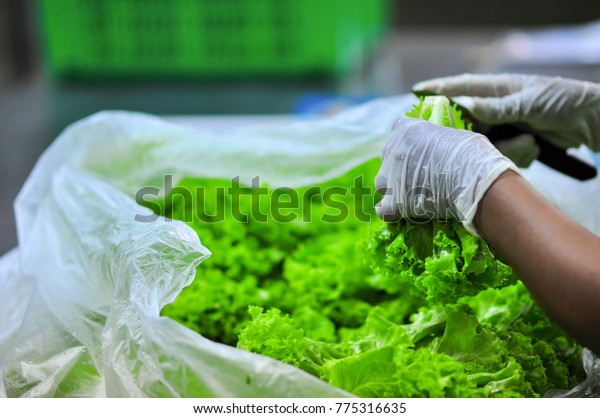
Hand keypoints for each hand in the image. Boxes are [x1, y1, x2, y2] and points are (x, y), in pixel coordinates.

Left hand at [375, 116, 516, 234]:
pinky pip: (383, 209)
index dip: (408, 141)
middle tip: (419, 174)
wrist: (472, 181)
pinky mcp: (393, 201)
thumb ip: (437, 139)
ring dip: (393, 188)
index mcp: (406, 130)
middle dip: (400, 165)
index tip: (418, 149)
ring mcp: (389, 177)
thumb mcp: (453, 135)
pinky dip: (390, 212)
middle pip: (388, 157)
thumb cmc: (471, 155)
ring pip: (383, 183)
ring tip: (411, 195)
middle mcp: (393, 151)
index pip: (397, 129)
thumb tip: (439, 143)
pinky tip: (398, 212)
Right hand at [413, 73, 599, 152]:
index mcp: (497, 89)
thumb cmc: (562, 100)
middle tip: (467, 145)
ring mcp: (504, 126)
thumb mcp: (530, 102)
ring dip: (505, 149)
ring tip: (529, 143)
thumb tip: (465, 104)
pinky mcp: (513, 142)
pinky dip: (516, 155)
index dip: (437, 89)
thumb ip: (497, 106)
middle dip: (469, 137)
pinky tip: (534, 149)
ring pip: (483, 144)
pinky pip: (499, 154)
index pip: (460, 87)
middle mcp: (495, 107)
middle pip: (466, 123)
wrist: (591, 121)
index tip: (415, 93)